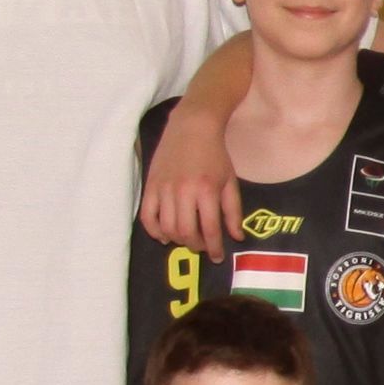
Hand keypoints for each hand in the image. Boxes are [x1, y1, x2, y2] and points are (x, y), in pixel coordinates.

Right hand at [136, 104, 242, 255]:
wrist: (191, 128)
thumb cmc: (215, 155)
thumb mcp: (230, 182)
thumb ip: (233, 211)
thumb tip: (236, 237)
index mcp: (206, 190)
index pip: (210, 229)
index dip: (214, 248)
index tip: (217, 257)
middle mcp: (183, 191)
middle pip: (186, 232)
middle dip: (196, 246)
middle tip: (202, 246)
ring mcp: (163, 189)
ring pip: (166, 227)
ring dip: (177, 240)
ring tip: (187, 239)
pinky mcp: (150, 186)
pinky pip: (147, 216)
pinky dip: (154, 231)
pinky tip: (164, 235)